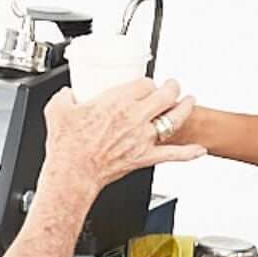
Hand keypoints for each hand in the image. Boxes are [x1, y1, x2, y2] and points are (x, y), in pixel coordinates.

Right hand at [42, 78, 206, 190]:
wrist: (73, 173)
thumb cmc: (67, 146)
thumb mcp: (58, 110)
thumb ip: (64, 97)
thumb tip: (66, 94)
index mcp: (117, 102)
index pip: (144, 83)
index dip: (148, 82)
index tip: (145, 84)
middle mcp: (135, 118)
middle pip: (165, 96)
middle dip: (172, 87)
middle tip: (172, 85)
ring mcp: (143, 139)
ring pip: (174, 119)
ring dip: (185, 108)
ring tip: (189, 101)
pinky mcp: (145, 158)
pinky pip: (172, 155)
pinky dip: (188, 153)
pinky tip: (199, 150)